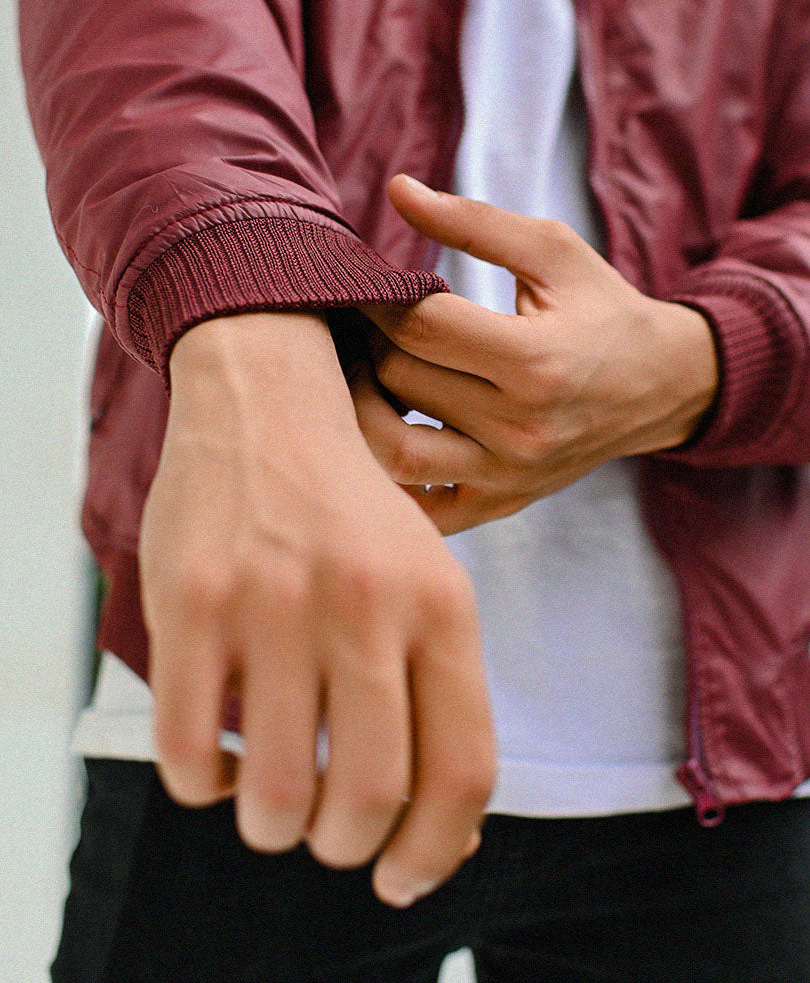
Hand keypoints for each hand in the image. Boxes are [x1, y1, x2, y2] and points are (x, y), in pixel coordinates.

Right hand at [139, 311, 495, 908]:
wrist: (269, 407)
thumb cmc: (353, 515)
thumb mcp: (429, 580)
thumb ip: (441, 692)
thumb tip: (441, 832)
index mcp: (440, 604)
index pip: (460, 769)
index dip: (436, 852)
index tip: (402, 877)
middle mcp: (363, 605)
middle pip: (366, 797)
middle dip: (346, 847)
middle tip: (330, 836)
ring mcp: (273, 602)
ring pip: (274, 794)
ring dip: (274, 828)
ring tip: (272, 804)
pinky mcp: (191, 602)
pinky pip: (187, 754)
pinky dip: (205, 788)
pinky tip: (219, 761)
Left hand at [349, 175, 719, 534]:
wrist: (660, 386)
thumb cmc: (601, 310)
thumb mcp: (553, 251)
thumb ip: (474, 222)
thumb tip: (398, 190)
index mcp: (534, 359)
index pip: (418, 328)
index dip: (376, 299)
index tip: (366, 285)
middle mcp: (520, 426)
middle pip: (400, 381)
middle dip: (371, 344)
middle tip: (370, 324)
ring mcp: (508, 474)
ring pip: (393, 451)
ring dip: (364, 408)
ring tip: (371, 375)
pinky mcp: (502, 503)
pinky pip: (422, 507)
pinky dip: (391, 477)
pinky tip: (390, 435)